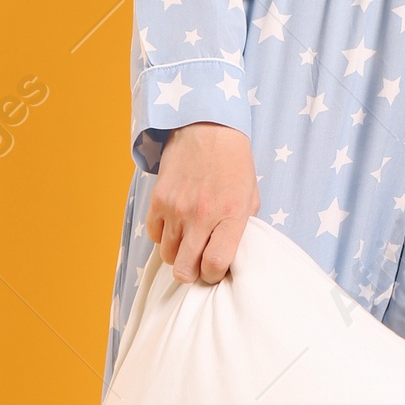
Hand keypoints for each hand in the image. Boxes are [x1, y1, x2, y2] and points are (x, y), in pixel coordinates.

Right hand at [146, 123, 258, 284]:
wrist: (208, 129)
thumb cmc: (234, 165)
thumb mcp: (250, 198)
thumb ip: (240, 229)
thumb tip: (229, 258)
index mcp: (230, 216)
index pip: (215, 265)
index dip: (214, 275)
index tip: (215, 269)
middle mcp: (201, 216)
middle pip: (185, 270)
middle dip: (192, 273)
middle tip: (198, 263)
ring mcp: (176, 209)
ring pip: (168, 255)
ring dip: (178, 254)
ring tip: (188, 241)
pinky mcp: (158, 200)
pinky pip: (154, 235)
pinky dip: (163, 236)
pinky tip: (175, 226)